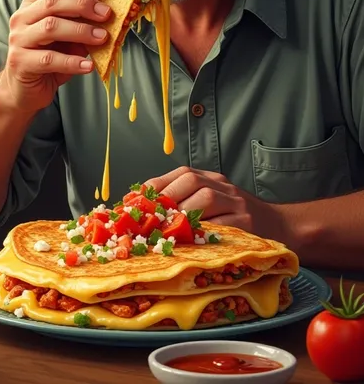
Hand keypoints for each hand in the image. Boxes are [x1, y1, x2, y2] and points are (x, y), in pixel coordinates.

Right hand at [0, 0, 110, 112]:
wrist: (23, 91)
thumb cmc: (49, 60)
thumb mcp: (67, 38)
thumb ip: (80, 23)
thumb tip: (107, 14)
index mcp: (32, 5)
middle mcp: (21, 18)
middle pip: (52, 1)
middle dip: (83, 5)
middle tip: (106, 14)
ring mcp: (18, 40)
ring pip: (50, 27)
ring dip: (81, 31)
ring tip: (102, 38)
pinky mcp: (20, 62)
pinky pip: (49, 59)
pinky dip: (72, 61)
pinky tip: (88, 66)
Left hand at [146, 166, 289, 243]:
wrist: (280, 226)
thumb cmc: (236, 218)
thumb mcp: (212, 202)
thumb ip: (185, 203)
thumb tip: (145, 213)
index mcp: (211, 178)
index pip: (181, 173)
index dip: (156, 185)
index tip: (136, 200)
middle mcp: (223, 185)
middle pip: (191, 181)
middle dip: (166, 198)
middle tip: (149, 218)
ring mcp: (237, 202)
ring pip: (206, 199)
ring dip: (182, 214)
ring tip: (166, 230)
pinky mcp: (247, 223)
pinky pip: (223, 224)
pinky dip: (204, 232)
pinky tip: (190, 242)